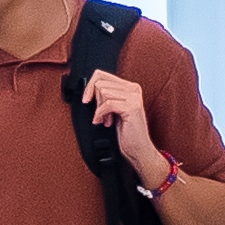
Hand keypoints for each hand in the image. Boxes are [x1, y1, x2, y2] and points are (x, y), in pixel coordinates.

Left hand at [81, 71, 165, 187]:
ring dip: (99, 108)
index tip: (86, 99)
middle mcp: (133, 89)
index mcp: (129, 87)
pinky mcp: (131, 107)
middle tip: (101, 114)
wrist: (138, 149)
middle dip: (95, 100)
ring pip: (103, 92)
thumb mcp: (113, 110)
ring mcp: (134, 97)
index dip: (89, 86)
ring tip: (106, 119)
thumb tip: (88, 87)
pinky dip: (100, 114)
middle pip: (100, 83)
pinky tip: (103, 122)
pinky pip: (106, 104)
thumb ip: (106, 96)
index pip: (101, 74)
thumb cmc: (126, 132)